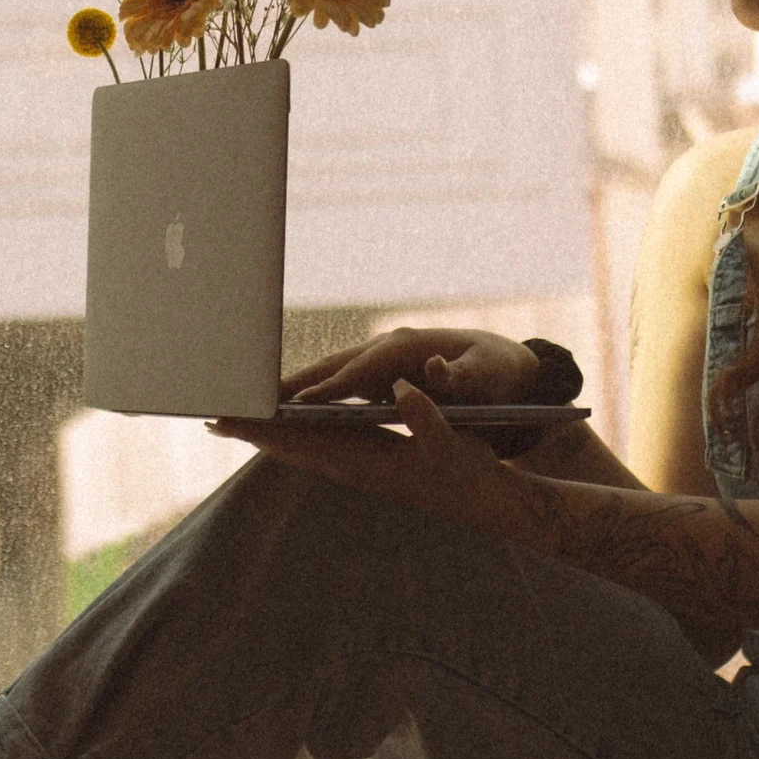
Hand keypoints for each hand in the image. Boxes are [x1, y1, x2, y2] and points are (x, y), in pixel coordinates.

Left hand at [213, 380, 513, 524]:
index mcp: (366, 462)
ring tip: (236, 422)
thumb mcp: (454, 443)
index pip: (303, 443)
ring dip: (269, 437)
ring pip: (303, 451)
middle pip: (292, 449)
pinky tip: (285, 429)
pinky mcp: (369, 466)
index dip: (264, 429)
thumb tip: (405, 391)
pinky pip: (320, 450)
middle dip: (253, 433)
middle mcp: (355, 469)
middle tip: (211, 418)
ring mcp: (361, 469)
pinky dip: (295, 438)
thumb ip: (428, 420)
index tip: (230, 419)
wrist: (487, 502)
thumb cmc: (471, 471)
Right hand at [282, 328, 541, 407]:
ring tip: (256, 407)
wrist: (504, 366)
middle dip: (294, 384)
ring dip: (294, 389)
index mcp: (406, 348)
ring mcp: (378, 359)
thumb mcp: (486, 374)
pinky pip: (335, 383)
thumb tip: (436, 368)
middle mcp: (385, 348)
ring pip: (328, 374)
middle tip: (254, 401)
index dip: (329, 387)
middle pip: (332, 367)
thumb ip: (461, 375)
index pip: (359, 371)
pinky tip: (287, 410)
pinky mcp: (377, 373)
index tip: (298, 404)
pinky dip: (309, 394)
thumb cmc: (494, 372)